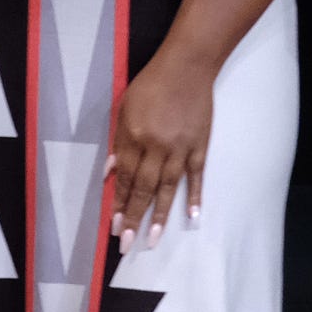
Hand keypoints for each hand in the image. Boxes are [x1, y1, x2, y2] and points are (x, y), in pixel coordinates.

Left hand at [109, 52, 212, 252]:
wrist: (187, 66)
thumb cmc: (151, 85)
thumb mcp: (125, 108)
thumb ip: (119, 142)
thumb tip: (111, 173)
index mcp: (134, 136)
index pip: (125, 177)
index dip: (119, 203)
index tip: (114, 226)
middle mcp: (156, 146)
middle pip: (144, 188)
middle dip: (134, 218)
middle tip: (127, 245)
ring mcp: (180, 147)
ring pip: (168, 188)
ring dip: (160, 216)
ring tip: (153, 241)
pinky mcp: (200, 145)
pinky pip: (197, 176)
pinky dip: (195, 196)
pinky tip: (192, 217)